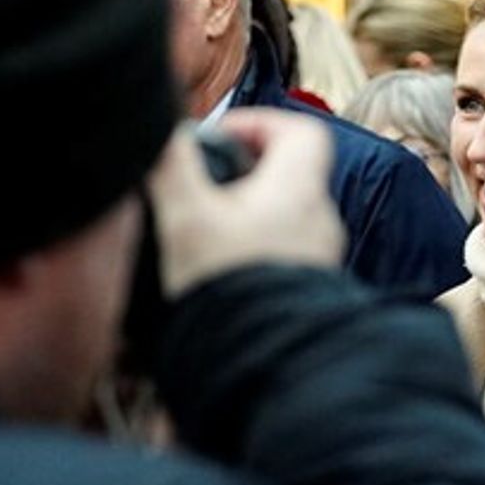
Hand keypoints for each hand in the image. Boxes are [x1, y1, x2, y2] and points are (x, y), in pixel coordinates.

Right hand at [147, 110, 343, 297]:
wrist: (261, 361)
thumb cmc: (229, 285)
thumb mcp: (187, 218)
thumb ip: (173, 166)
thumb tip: (165, 129)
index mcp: (299, 190)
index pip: (302, 131)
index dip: (261, 123)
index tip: (221, 137)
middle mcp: (320, 219)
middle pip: (292, 173)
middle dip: (247, 172)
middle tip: (205, 185)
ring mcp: (319, 256)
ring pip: (287, 215)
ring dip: (250, 213)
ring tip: (205, 229)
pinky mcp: (309, 288)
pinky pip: (286, 251)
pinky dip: (257, 247)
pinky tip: (221, 268)